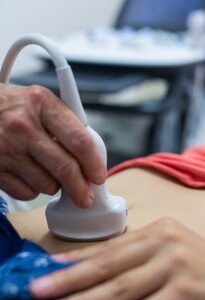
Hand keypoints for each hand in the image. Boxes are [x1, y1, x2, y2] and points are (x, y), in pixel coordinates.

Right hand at [0, 84, 105, 205]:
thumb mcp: (39, 102)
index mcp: (41, 104)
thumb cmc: (10, 106)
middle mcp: (22, 125)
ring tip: (46, 170)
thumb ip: (66, 125)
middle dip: (80, 188)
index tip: (99, 176)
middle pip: (65, 168)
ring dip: (53, 185)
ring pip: (47, 185)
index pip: (79, 140)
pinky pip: (26, 193)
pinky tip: (27, 173)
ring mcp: (5, 148)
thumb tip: (91, 159)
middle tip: (86, 197)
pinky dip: (32, 189)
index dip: (94, 163)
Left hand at [30, 217, 204, 299]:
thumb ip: (143, 263)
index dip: (74, 260)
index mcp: (160, 229)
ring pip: (119, 289)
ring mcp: (176, 264)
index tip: (44, 269)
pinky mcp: (187, 292)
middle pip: (107, 264)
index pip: (109, 247)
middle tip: (36, 292)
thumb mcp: (176, 260)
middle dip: (68, 280)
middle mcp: (166, 241)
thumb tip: (100, 278)